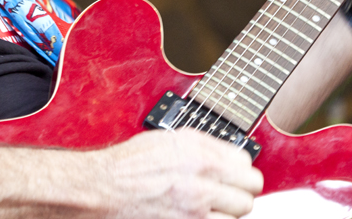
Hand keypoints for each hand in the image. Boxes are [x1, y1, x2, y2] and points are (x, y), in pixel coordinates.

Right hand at [99, 128, 262, 218]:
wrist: (102, 189)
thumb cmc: (128, 164)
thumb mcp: (169, 139)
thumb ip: (204, 146)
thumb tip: (230, 155)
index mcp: (199, 154)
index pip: (247, 165)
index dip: (240, 169)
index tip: (232, 173)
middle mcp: (201, 182)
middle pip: (248, 194)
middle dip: (239, 192)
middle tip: (226, 192)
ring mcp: (195, 211)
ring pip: (237, 216)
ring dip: (227, 212)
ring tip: (209, 205)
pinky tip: (199, 215)